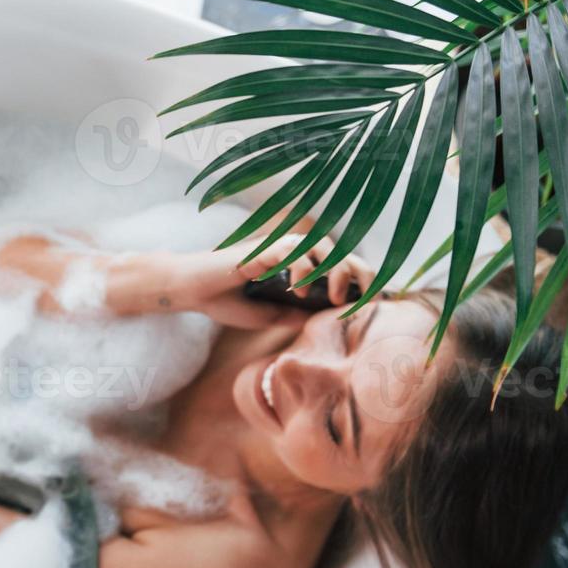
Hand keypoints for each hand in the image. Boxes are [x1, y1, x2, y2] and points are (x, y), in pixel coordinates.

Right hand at [180, 231, 374, 330]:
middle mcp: (295, 254)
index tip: (373, 303)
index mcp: (300, 269)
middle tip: (362, 301)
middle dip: (361, 274)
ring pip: (324, 246)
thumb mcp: (270, 316)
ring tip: (336, 297)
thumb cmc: (229, 302)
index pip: (342, 266)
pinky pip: (294, 250)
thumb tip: (326, 321)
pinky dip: (303, 269)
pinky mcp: (264, 248)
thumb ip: (296, 316)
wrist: (195, 292)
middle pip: (343, 252)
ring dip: (337, 270)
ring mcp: (280, 249)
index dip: (363, 279)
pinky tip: (300, 291)